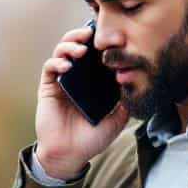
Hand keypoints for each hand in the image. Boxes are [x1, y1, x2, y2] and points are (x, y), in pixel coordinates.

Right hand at [36, 26, 130, 178]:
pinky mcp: (48, 87)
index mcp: (93, 83)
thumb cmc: (91, 139)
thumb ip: (127, 102)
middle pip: (78, 47)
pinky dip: (57, 62)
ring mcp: (62, 81)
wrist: (69, 155)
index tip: (114, 39)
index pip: (97, 56)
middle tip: (92, 33)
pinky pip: (50, 68)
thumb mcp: (117, 120)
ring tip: (80, 48)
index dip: (103, 45)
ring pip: (62, 52)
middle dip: (83, 35)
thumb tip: (139, 82)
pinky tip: (67, 66)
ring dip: (69, 44)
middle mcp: (77, 78)